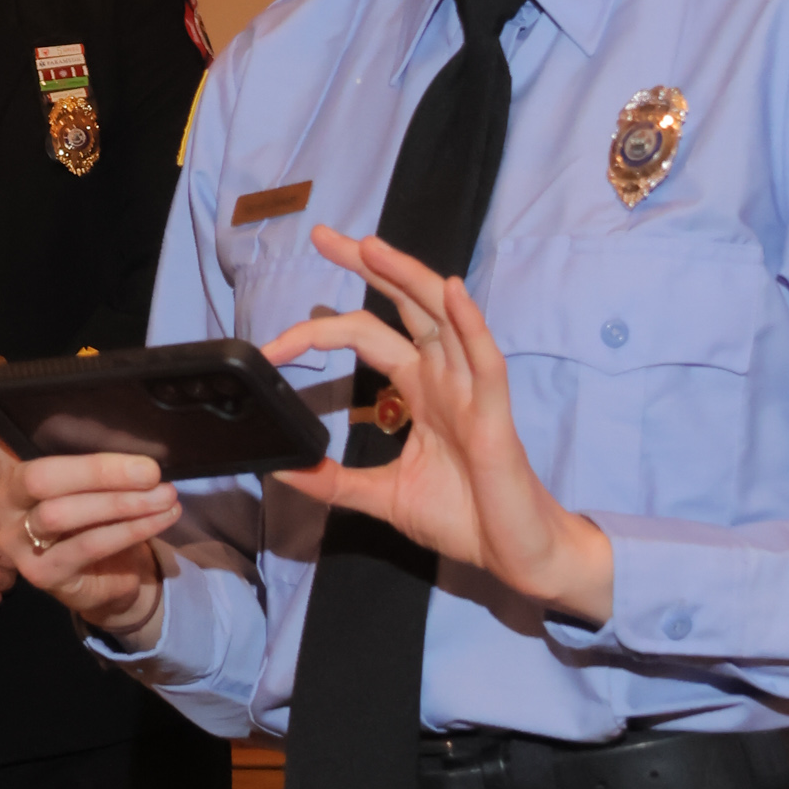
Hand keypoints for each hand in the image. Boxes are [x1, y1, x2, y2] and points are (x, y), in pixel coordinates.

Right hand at [0, 353, 176, 643]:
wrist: (113, 578)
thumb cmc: (102, 515)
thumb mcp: (99, 475)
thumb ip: (95, 442)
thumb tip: (119, 404)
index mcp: (12, 464)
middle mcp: (3, 500)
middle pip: (36, 474)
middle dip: (98, 470)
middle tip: (150, 469)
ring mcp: (15, 539)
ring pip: (61, 513)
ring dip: (122, 503)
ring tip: (165, 495)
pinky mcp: (39, 574)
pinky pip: (85, 546)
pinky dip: (128, 530)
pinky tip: (159, 519)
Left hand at [264, 226, 613, 625]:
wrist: (511, 554)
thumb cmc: (463, 517)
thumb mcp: (380, 496)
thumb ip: (332, 482)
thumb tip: (282, 469)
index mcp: (420, 391)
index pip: (368, 337)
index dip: (321, 332)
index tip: (276, 346)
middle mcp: (444, 379)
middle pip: (404, 305)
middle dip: (367, 267)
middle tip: (322, 235)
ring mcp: (471, 391)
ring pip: (442, 317)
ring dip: (409, 278)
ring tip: (372, 247)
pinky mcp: (495, 414)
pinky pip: (484, 360)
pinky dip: (469, 324)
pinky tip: (452, 293)